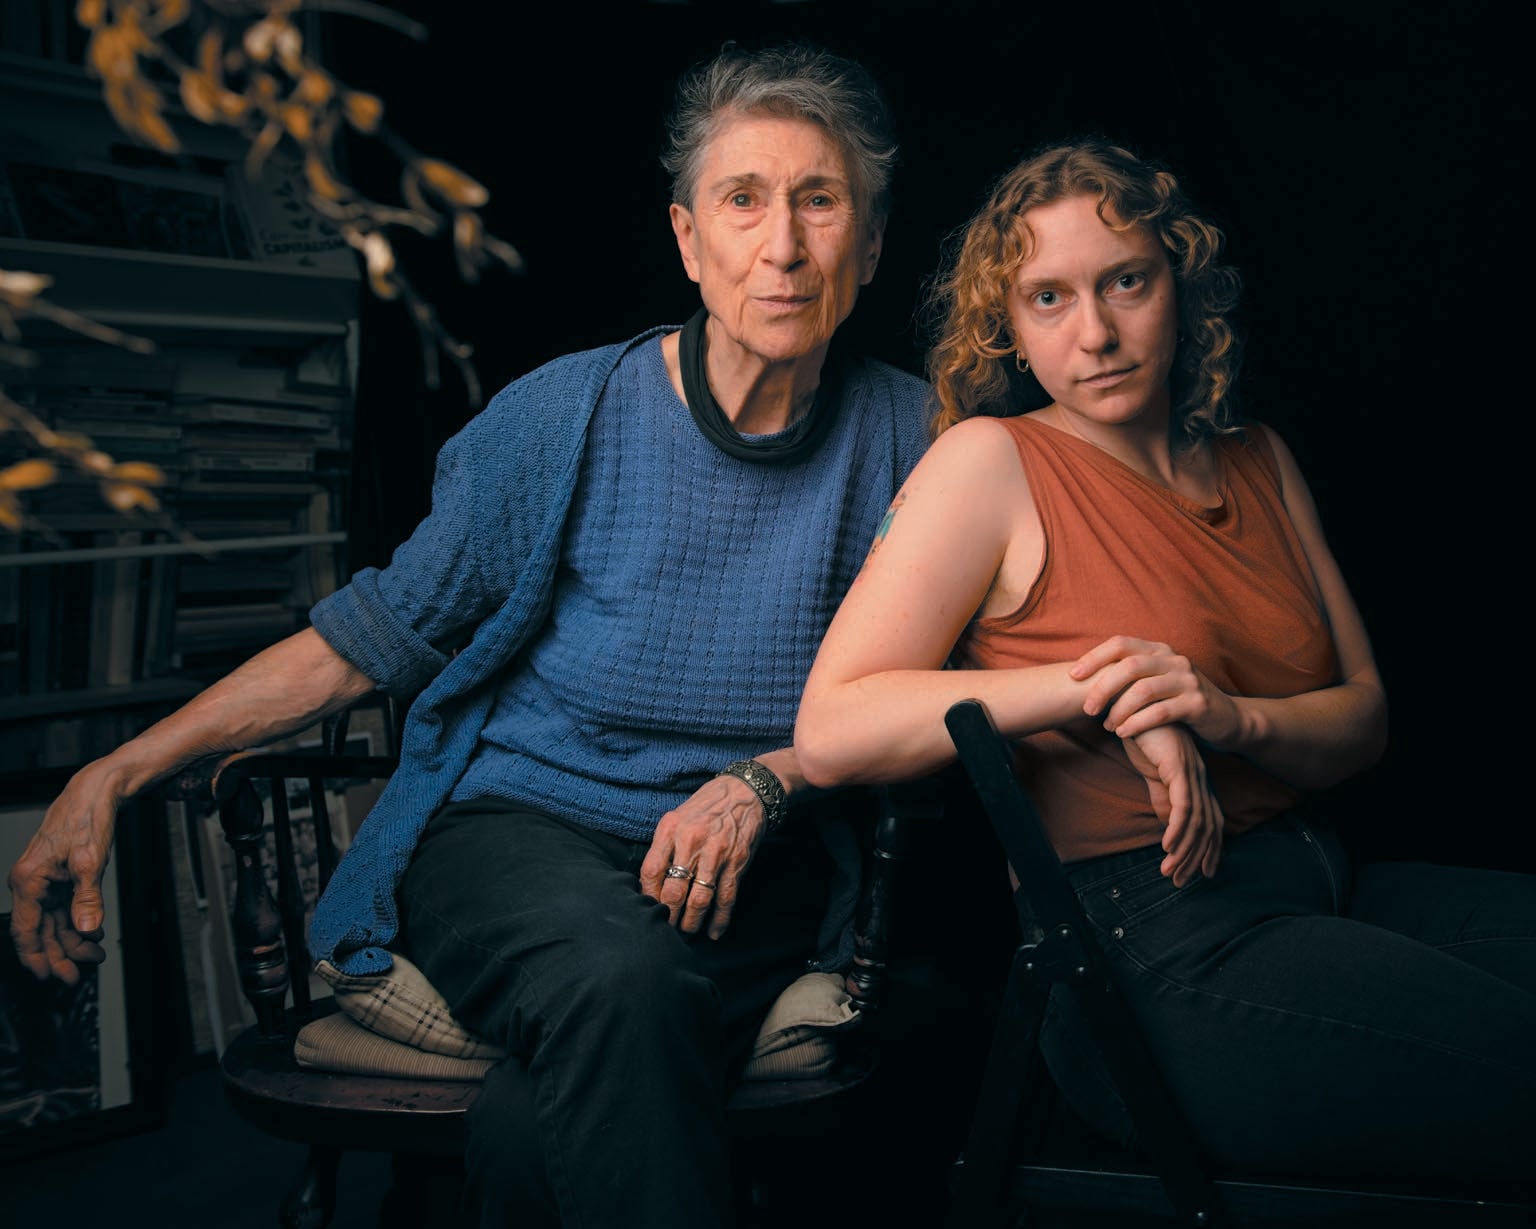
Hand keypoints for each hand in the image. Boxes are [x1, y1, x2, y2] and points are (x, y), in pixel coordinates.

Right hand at [7, 762, 119, 983]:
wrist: (96, 791)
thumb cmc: (86, 818)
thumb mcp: (91, 862)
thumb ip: (88, 899)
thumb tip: (87, 929)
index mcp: (29, 880)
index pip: (26, 931)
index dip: (36, 957)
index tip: (49, 976)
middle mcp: (32, 882)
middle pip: (41, 931)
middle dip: (59, 954)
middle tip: (77, 975)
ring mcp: (46, 879)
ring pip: (54, 921)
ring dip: (73, 940)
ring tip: (95, 955)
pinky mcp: (60, 875)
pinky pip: (64, 908)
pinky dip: (78, 922)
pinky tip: (93, 933)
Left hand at [639, 774, 765, 939]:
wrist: (745, 791)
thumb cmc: (706, 806)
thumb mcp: (678, 817)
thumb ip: (664, 846)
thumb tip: (651, 883)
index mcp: (671, 829)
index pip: (651, 871)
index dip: (648, 895)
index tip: (648, 908)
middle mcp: (692, 842)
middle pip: (674, 891)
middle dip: (669, 915)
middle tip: (666, 928)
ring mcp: (716, 853)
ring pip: (700, 900)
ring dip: (692, 922)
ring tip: (687, 931)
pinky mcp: (737, 862)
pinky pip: (726, 898)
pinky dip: (720, 920)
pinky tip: (713, 932)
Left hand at [1072, 635, 1241, 746]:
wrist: (1228, 721)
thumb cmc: (1180, 704)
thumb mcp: (1157, 683)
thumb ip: (1130, 677)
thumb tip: (1085, 677)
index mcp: (1160, 651)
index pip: (1120, 643)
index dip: (1093, 657)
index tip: (1072, 675)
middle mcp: (1174, 660)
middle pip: (1129, 666)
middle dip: (1102, 688)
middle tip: (1087, 709)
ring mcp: (1188, 680)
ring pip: (1143, 690)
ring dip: (1119, 710)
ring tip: (1108, 726)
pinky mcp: (1197, 704)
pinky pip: (1160, 712)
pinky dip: (1137, 723)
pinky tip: (1124, 734)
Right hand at [1122, 725, 1222, 885]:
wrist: (1127, 705)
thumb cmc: (1139, 734)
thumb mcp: (1151, 771)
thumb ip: (1162, 795)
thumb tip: (1169, 823)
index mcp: (1194, 777)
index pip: (1209, 820)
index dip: (1208, 848)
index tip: (1200, 873)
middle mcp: (1199, 776)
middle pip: (1208, 825)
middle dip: (1198, 857)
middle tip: (1183, 881)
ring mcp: (1191, 772)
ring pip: (1196, 821)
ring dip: (1184, 850)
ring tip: (1169, 872)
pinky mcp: (1178, 767)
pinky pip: (1182, 805)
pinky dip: (1177, 828)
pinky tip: (1167, 846)